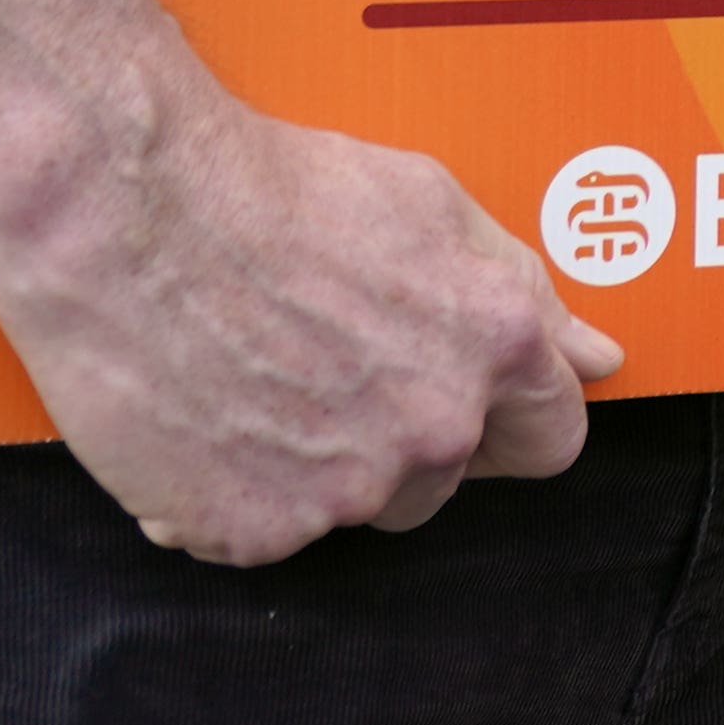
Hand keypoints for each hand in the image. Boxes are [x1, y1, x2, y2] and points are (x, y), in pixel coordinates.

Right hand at [0, 88, 616, 564]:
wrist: (124, 212)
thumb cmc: (269, 191)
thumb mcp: (431, 207)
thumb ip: (526, 294)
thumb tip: (599, 357)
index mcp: (496, 346)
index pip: (552, 433)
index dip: (509, 419)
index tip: (470, 406)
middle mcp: (434, 428)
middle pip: (446, 477)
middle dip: (404, 436)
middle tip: (331, 369)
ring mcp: (344, 490)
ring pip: (356, 507)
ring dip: (322, 469)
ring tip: (260, 382)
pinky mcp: (252, 530)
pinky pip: (259, 533)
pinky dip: (230, 495)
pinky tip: (204, 418)